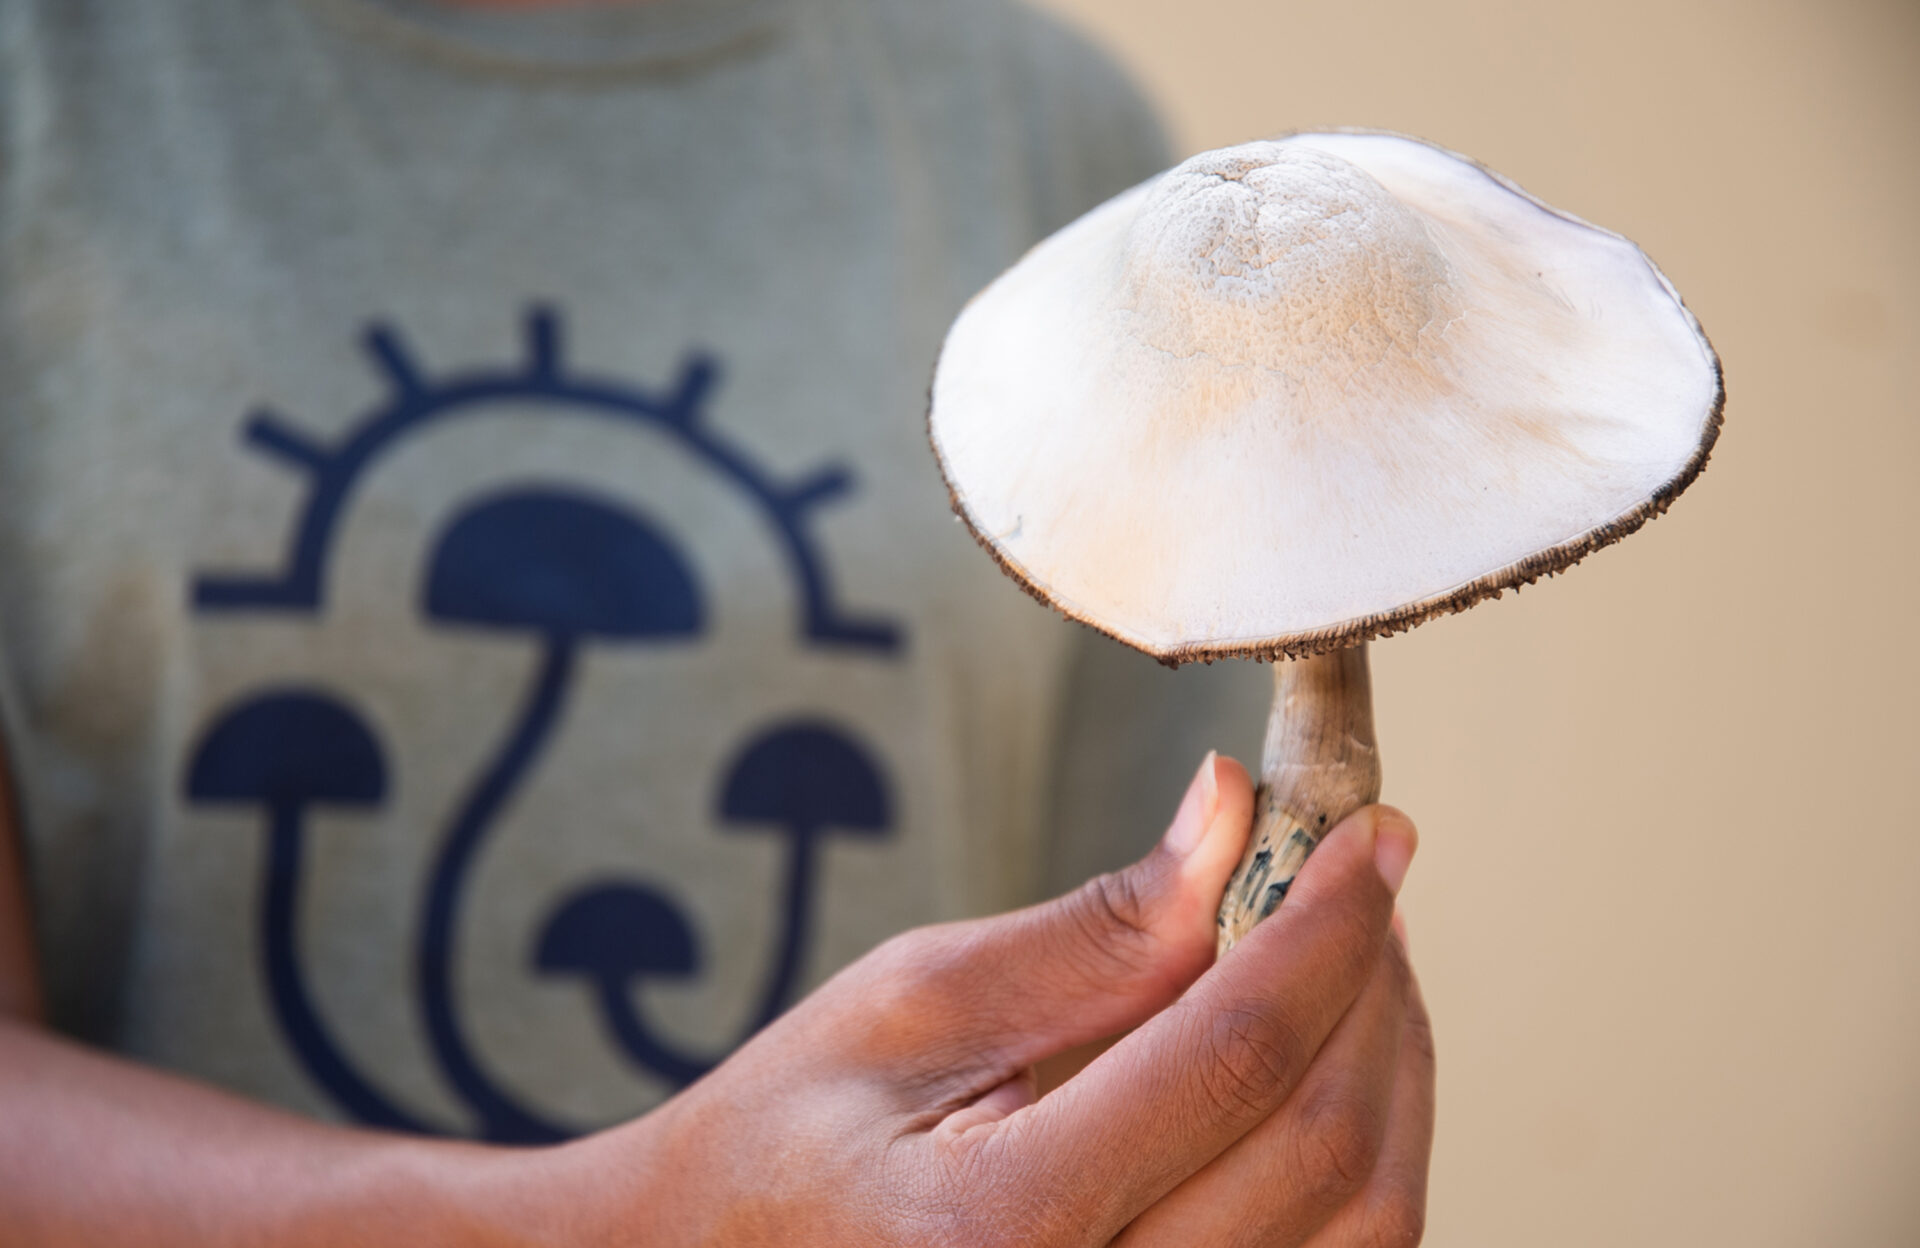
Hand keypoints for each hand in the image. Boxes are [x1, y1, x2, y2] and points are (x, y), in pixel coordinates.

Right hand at [540, 753, 1432, 1246]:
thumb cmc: (785, 1144)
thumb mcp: (911, 1004)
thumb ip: (1094, 930)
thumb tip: (1232, 817)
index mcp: (1004, 1231)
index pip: (1236, 1059)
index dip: (1328, 927)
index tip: (1373, 835)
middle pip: (1329, 1152)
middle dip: (1373, 989)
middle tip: (1362, 880)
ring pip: (1365, 1229)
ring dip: (1388, 1074)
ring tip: (1348, 962)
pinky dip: (1359, 1158)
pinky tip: (1321, 1069)